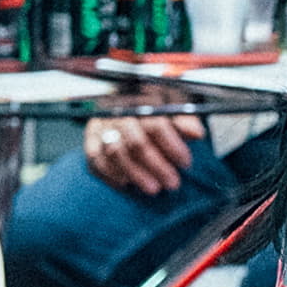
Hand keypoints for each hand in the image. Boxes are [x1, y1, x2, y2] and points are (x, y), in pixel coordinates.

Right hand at [84, 110, 206, 196]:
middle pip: (135, 142)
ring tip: (154, 189)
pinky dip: (110, 174)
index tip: (186, 163)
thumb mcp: (176, 103)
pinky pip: (95, 159)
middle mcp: (118, 111)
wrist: (129, 97)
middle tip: (172, 183)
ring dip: (135, 174)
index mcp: (141, 99)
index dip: (172, 146)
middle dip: (156, 166)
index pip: (156, 124)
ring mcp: (101, 124)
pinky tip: (126, 184)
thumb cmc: (158, 102)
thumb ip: (186, 119)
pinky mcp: (89, 137)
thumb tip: (197, 134)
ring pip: (114, 153)